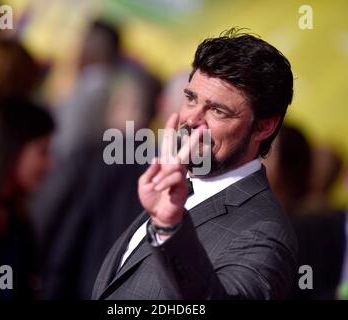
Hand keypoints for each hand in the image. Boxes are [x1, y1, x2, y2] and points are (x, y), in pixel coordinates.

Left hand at [138, 113, 205, 227]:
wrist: (158, 216)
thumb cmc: (152, 198)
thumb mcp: (144, 183)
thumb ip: (150, 170)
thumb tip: (156, 158)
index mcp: (164, 163)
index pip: (169, 143)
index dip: (171, 129)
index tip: (175, 115)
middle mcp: (174, 167)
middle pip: (185, 149)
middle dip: (193, 138)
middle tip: (203, 126)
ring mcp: (179, 176)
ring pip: (180, 164)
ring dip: (165, 175)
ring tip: (156, 186)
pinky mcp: (182, 186)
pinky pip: (174, 178)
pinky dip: (164, 182)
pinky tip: (158, 189)